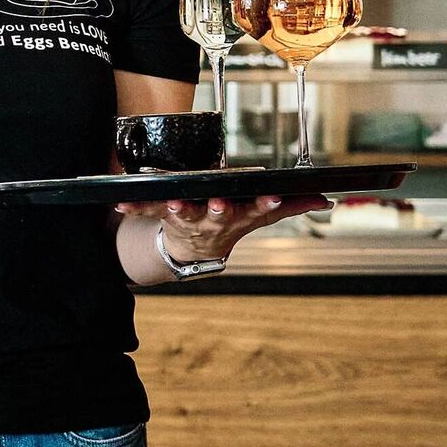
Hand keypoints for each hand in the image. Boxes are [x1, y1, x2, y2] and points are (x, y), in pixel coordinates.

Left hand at [116, 193, 329, 261]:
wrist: (193, 250)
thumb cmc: (230, 222)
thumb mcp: (260, 215)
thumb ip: (290, 205)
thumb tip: (326, 199)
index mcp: (240, 216)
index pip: (258, 210)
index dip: (267, 204)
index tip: (273, 196)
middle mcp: (215, 220)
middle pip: (220, 214)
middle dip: (221, 209)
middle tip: (222, 203)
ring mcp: (188, 220)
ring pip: (184, 214)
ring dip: (179, 211)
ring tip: (174, 205)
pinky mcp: (164, 216)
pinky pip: (148, 209)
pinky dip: (134, 206)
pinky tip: (121, 202)